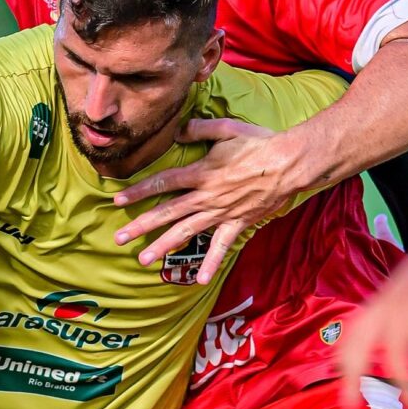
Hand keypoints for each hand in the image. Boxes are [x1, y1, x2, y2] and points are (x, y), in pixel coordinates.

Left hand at [112, 117, 296, 287]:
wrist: (290, 164)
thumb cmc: (260, 143)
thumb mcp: (227, 128)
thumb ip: (199, 129)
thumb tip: (177, 131)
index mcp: (201, 172)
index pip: (162, 182)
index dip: (138, 191)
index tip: (117, 200)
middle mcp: (206, 196)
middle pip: (167, 212)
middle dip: (141, 225)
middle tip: (119, 238)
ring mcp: (221, 212)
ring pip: (186, 232)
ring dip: (163, 246)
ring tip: (143, 260)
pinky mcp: (237, 223)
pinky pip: (221, 246)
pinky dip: (212, 263)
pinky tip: (200, 280)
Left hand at [333, 203, 407, 405]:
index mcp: (386, 298)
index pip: (354, 333)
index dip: (345, 361)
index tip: (346, 390)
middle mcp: (389, 298)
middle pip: (358, 340)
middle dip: (351, 374)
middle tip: (350, 406)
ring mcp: (407, 296)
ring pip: (391, 343)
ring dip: (400, 375)